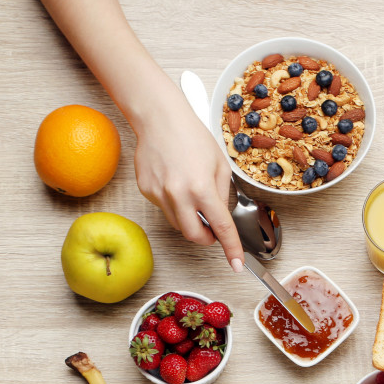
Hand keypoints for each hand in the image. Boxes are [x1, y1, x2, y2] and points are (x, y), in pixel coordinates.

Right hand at [131, 100, 243, 270]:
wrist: (160, 118)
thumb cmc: (192, 137)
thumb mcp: (220, 165)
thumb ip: (222, 194)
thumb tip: (220, 216)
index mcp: (202, 188)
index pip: (221, 228)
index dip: (231, 249)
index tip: (236, 264)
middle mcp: (178, 194)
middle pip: (194, 235)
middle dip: (206, 239)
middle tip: (213, 231)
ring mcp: (159, 193)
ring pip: (178, 224)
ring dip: (191, 221)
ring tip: (194, 198)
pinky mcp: (146, 190)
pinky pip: (164, 208)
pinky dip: (175, 205)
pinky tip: (176, 184)